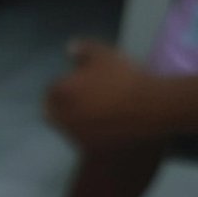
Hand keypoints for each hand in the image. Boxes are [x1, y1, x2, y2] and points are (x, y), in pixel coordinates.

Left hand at [44, 39, 166, 147]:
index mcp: (62, 92)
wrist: (147, 109)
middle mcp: (62, 116)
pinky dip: (82, 137)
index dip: (59, 85)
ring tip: (85, 112)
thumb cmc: (124, 78)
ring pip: (63, 128)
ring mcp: (74, 135)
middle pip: (50, 113)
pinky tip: (95, 129)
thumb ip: (83, 49)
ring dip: (68, 120)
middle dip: (56, 106)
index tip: (68, 83)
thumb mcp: (104, 55)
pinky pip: (78, 144)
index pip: (50, 89)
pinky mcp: (87, 148)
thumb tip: (69, 47)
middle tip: (71, 100)